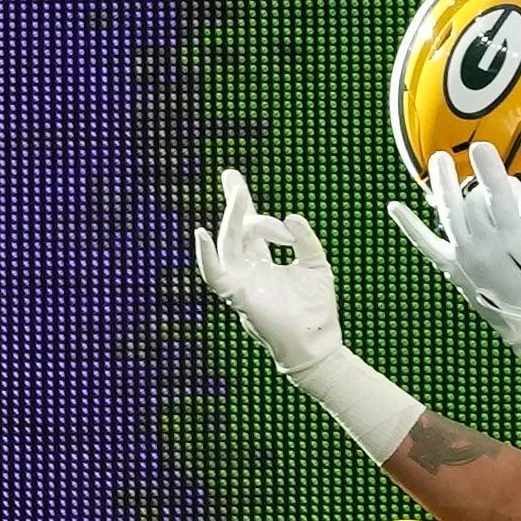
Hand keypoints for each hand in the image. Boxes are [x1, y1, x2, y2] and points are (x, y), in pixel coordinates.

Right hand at [192, 168, 347, 375]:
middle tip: (234, 178)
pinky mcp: (237, 295)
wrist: (318, 342)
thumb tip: (292, 216)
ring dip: (232, 220)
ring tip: (239, 195)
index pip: (249, 227)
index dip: (242, 204)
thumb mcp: (316, 264)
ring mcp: (241, 281)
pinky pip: (214, 274)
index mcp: (264, 261)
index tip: (234, 179)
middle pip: (235, 231)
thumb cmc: (316, 308)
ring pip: (227, 244)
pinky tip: (202, 234)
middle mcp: (248, 269)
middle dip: (234, 204)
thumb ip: (305, 240)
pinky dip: (205, 255)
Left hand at [386, 144, 520, 351]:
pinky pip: (425, 243)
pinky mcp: (451, 266)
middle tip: (469, 155)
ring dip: (442, 185)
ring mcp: (465, 258)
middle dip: (477, 183)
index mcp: (515, 241)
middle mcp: (486, 248)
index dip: (489, 171)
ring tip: (439, 160)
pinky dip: (409, 225)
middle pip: (472, 202)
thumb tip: (505, 183)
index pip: (499, 198)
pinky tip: (396, 208)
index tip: (482, 148)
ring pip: (448, 214)